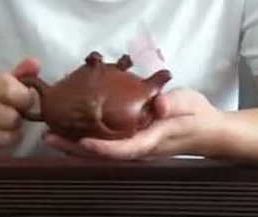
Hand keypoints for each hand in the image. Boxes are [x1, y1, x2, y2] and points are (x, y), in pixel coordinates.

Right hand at [0, 57, 39, 158]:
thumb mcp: (0, 79)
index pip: (8, 90)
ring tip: (9, 129)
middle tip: (17, 117)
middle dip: (18, 120)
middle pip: (9, 118)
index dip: (25, 98)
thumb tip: (35, 64)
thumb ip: (22, 72)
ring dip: (11, 136)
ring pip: (1, 139)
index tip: (26, 101)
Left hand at [44, 87, 224, 160]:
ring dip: (76, 145)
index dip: (103, 148)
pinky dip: (87, 138)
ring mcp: (135, 146)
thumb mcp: (188, 103)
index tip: (82, 140)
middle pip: (104, 154)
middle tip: (49, 137)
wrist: (208, 130)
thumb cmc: (197, 114)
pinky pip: (107, 143)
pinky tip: (72, 129)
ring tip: (52, 134)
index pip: (124, 149)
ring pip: (102, 150)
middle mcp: (140, 147)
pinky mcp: (133, 140)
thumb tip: (158, 104)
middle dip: (76, 149)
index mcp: (153, 139)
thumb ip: (173, 103)